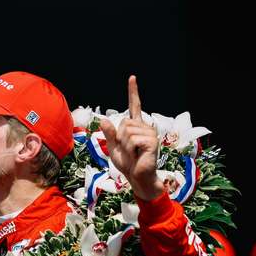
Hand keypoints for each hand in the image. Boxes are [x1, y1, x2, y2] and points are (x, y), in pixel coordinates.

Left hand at [99, 75, 163, 200]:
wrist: (138, 178)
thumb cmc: (128, 164)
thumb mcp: (114, 148)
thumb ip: (109, 134)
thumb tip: (103, 120)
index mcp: (136, 127)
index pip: (134, 106)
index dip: (133, 92)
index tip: (132, 78)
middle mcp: (144, 127)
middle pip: (123, 123)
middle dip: (120, 139)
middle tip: (128, 151)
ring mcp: (150, 133)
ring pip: (126, 131)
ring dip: (125, 145)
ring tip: (133, 154)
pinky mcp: (152, 141)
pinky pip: (132, 140)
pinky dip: (130, 150)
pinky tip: (138, 156)